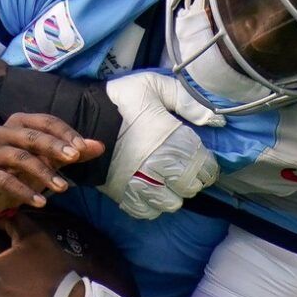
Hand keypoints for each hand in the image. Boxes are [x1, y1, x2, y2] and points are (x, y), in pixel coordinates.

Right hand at [0, 112, 105, 221]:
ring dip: (44, 173)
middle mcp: (2, 133)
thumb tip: (100, 147)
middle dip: (55, 147)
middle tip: (74, 158)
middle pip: (32, 137)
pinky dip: (25, 192)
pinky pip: (5, 181)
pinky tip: (41, 202)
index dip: (65, 133)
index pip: (45, 121)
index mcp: (19, 123)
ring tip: (63, 188)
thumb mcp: (46, 160)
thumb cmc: (16, 171)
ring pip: (19, 158)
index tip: (83, 149)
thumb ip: (70, 153)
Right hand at [100, 72, 222, 219]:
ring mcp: (141, 184)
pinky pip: (146, 211)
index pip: (205, 167)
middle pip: (190, 188)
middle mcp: (161, 167)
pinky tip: (149, 191)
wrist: (80, 117)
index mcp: (174, 141)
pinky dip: (151, 204)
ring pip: (170, 203)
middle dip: (189, 180)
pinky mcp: (122, 194)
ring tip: (165, 183)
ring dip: (171, 194)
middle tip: (181, 171)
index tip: (200, 161)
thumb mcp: (154, 85)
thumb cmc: (120, 100)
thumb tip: (216, 120)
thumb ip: (187, 100)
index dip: (206, 166)